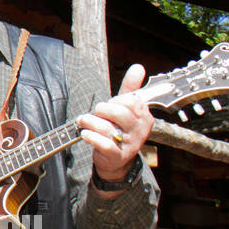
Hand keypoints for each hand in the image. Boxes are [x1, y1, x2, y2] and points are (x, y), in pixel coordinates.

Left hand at [77, 63, 152, 182]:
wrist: (116, 161)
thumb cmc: (119, 129)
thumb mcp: (126, 108)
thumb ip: (130, 88)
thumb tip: (138, 67)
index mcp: (144, 116)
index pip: (130, 100)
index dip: (114, 101)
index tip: (109, 105)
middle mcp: (140, 130)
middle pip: (118, 112)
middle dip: (101, 110)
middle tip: (94, 113)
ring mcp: (130, 144)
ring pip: (107, 127)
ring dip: (90, 122)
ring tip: (83, 122)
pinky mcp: (118, 155)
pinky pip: (103, 143)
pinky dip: (90, 136)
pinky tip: (85, 134)